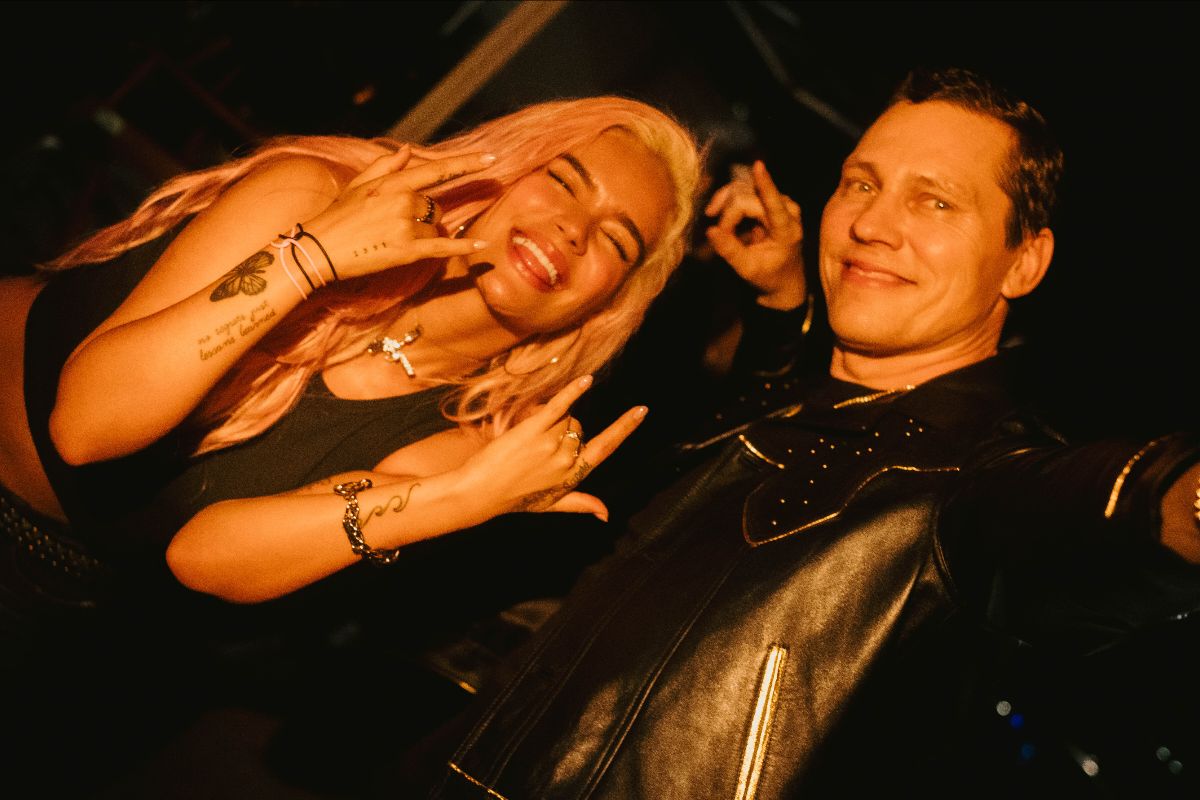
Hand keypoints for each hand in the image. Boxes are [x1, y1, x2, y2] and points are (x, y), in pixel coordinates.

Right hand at [299, 146, 495, 279]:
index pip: (437, 170)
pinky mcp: (407, 251)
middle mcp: (402, 201)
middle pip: (437, 206)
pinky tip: (481, 245)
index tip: (491, 159)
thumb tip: (408, 150)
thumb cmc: (338, 216)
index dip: (466, 164)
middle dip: (426, 215)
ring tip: (392, 239)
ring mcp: (406, 226)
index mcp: (392, 183)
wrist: (319, 249)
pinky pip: (443, 247)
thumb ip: (386, 166)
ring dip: (425, 233)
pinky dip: (462, 247)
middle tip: (395, 226)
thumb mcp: (359, 185)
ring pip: (435, 226)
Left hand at [455, 376, 648, 521]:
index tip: (642, 410)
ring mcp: (551, 443)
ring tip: (527, 440)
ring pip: (564, 417)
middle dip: (564, 429)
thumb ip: (582, 504)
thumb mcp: (552, 504)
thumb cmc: (515, 499)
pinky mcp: (534, 429)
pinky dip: (574, 391)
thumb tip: (607, 515)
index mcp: (574, 475)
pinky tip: (587, 380)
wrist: (480, 492)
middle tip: (536, 447)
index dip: (625, 428)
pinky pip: (559, 405)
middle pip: (578, 426)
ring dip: (552, 420)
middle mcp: (567, 458)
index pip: (607, 447)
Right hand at [705, 160, 805, 309]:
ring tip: (719, 224)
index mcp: (786, 229)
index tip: (758, 166)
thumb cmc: (769, 275)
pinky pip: (744, 190)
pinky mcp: (770, 198)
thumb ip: (730, 251)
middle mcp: (787, 209)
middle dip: (727, 212)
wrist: (785, 277)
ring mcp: (779, 201)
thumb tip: (711, 231)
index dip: (764, 183)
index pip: (774, 202)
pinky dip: (728, 202)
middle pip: (748, 196)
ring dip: (725, 204)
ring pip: (743, 189)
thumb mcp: (748, 269)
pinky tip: (722, 216)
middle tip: (719, 233)